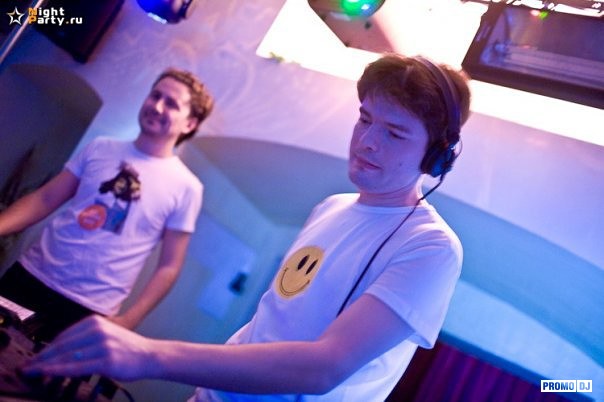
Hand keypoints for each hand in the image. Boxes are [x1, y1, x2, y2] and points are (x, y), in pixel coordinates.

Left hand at [21, 315, 154, 380]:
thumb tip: (59, 350)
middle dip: (42, 357)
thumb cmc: (126, 348)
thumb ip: (85, 338)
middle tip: (28, 367)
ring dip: (46, 365)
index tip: (35, 358)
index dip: (46, 349)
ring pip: (67, 356)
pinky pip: (76, 366)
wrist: (149, 355)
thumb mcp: (106, 335)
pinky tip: (47, 372)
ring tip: (33, 372)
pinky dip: (58, 370)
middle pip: (62, 345)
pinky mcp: (106, 360)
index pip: (64, 336)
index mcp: (96, 321)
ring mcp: (102, 345)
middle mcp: (98, 330)